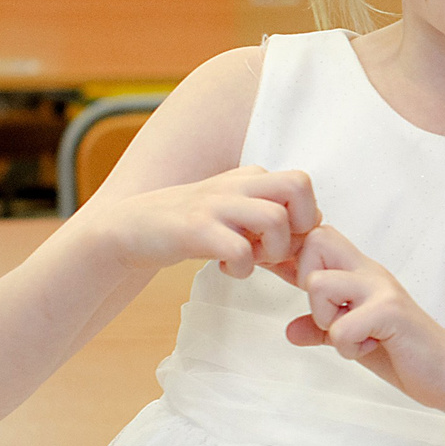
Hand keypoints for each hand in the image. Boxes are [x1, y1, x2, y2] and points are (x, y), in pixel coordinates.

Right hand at [92, 166, 317, 278]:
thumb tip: (313, 250)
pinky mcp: (195, 230)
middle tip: (277, 247)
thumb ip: (273, 230)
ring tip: (250, 259)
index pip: (302, 185)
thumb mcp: (236, 218)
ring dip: (272, 250)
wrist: (130, 229)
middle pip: (299, 185)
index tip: (281, 241)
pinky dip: (241, 268)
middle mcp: (236, 184)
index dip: (303, 219)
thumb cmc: (194, 228)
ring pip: (276, 219)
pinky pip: (240, 250)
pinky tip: (225, 268)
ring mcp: (215, 205)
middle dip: (301, 224)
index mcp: (250, 178)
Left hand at [285, 224, 444, 414]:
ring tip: (354, 336)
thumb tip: (289, 331)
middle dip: (307, 280)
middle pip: (317, 240)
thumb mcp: (354, 338)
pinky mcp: (390, 312)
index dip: (297, 259)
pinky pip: (340, 328)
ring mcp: (382, 290)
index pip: (317, 238)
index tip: (300, 289)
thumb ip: (323, 329)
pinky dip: (347, 347)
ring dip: (326, 321)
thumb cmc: (405, 353)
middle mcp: (371, 273)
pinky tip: (370, 347)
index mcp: (361, 273)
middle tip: (331, 314)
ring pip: (318, 284)